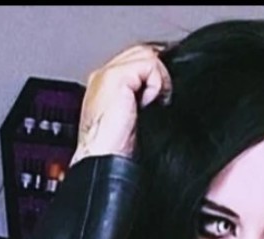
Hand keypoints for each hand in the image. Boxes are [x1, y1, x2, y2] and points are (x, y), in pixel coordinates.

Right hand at [70, 43, 170, 164]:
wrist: (102, 160)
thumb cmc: (115, 151)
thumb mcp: (131, 122)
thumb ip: (140, 100)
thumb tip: (161, 95)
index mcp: (104, 87)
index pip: (134, 64)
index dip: (153, 75)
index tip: (162, 97)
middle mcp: (104, 76)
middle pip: (140, 54)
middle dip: (157, 74)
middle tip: (160, 100)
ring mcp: (108, 73)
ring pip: (146, 55)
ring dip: (158, 79)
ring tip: (155, 102)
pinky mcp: (116, 76)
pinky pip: (149, 65)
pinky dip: (156, 84)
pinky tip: (148, 104)